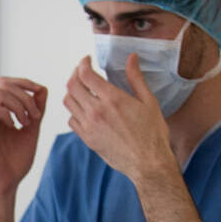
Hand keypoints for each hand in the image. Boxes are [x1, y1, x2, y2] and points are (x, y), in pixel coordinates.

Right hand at [0, 77, 46, 199]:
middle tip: (35, 116)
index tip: (40, 95)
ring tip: (27, 123)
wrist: (5, 184)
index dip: (25, 83)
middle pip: (4, 83)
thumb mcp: (31, 130)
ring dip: (20, 104)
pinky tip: (14, 127)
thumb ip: (36, 110)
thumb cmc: (15, 162)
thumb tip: (42, 89)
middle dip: (25, 94)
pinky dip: (8, 113)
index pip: (8, 83)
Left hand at [63, 55, 175, 183]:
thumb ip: (136, 78)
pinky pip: (72, 120)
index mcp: (112, 99)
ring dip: (72, 91)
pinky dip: (74, 110)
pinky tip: (85, 108)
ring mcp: (89, 126)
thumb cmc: (153, 134)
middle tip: (83, 71)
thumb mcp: (149, 102)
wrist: (148, 164)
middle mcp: (96, 112)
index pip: (85, 75)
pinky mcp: (87, 139)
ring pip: (68, 102)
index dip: (83, 63)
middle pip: (72, 86)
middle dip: (75, 74)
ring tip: (82, 88)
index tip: (87, 60)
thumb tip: (132, 57)